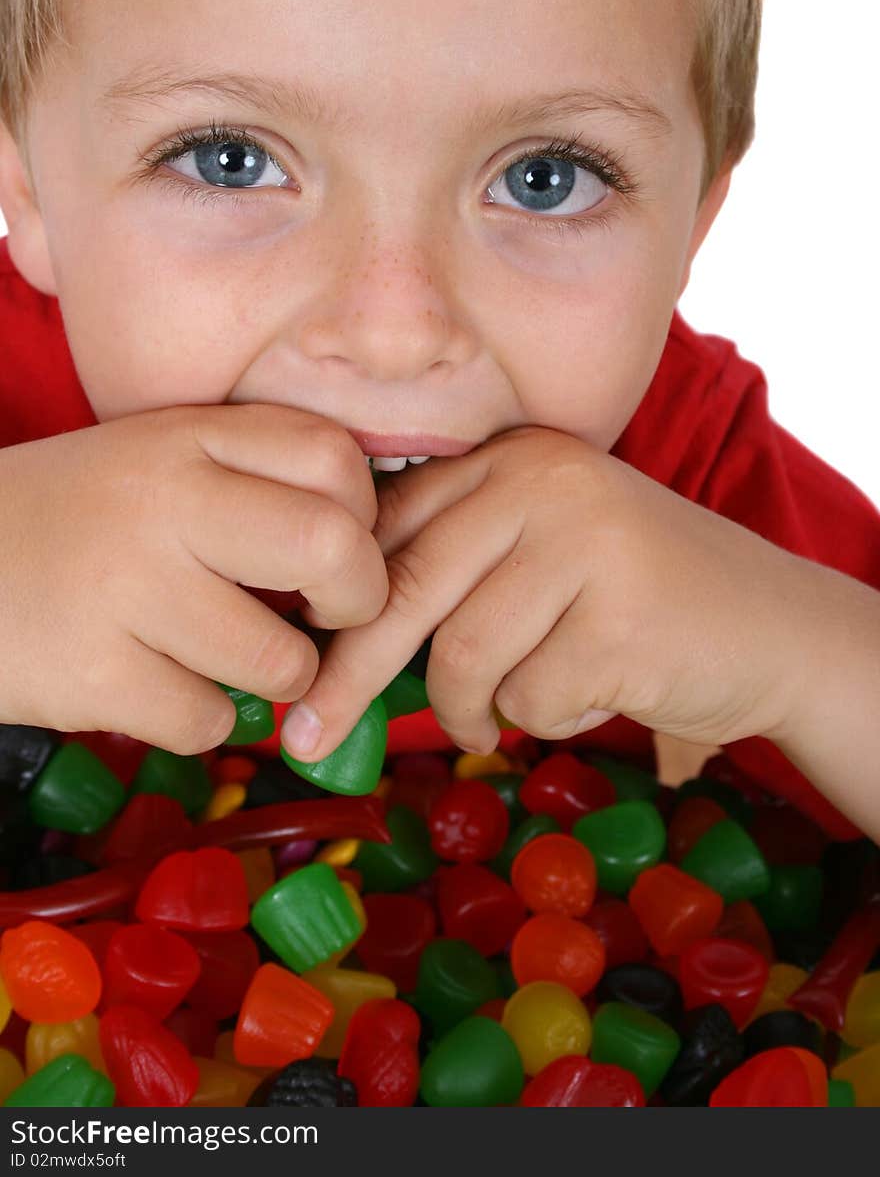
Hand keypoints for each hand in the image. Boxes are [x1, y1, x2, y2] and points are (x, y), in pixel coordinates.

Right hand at [0, 404, 386, 752]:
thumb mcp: (152, 461)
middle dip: (357, 600)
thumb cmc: (71, 522)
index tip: (334, 551)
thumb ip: (249, 476)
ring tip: (227, 658)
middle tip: (326, 618)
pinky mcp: (93, 672)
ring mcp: (126, 586)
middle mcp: (163, 500)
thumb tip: (368, 545)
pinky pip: (209, 720)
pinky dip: (200, 719)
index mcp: (185, 437)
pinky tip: (159, 687)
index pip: (334, 459)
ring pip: (279, 658)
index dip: (363, 517)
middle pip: (332, 546)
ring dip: (274, 677)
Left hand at [284, 425, 824, 758]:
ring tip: (499, 718)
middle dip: (350, 675)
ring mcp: (587, 541)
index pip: (387, 529)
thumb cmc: (629, 599)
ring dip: (473, 710)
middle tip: (305, 737)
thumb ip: (453, 566)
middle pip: (405, 589)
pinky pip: (531, 697)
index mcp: (510, 458)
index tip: (296, 662)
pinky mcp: (624, 614)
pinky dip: (546, 718)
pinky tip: (590, 693)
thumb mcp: (536, 553)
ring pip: (465, 656)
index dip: (334, 603)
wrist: (770, 627)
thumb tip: (327, 635)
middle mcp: (543, 482)